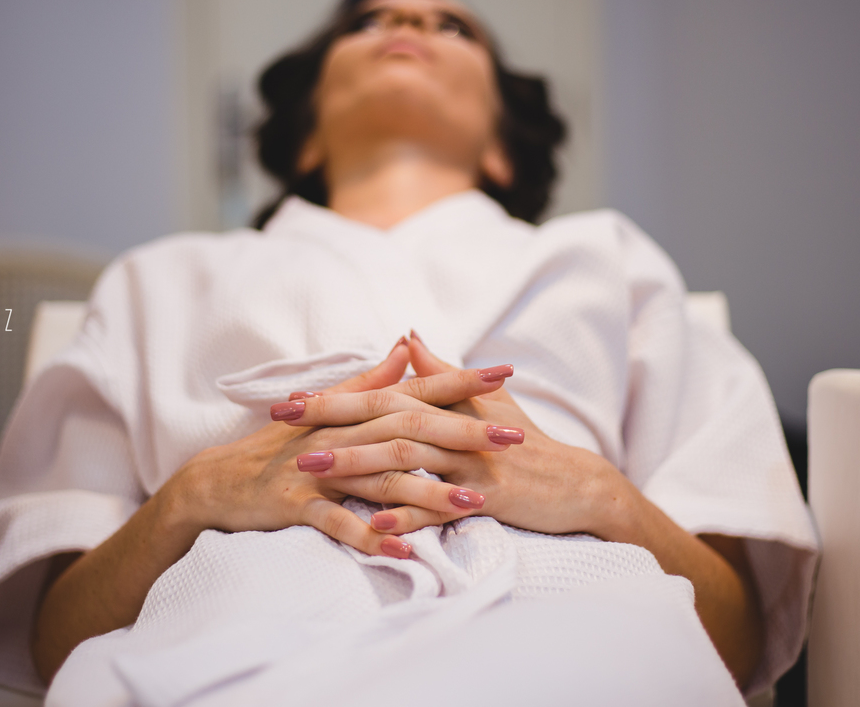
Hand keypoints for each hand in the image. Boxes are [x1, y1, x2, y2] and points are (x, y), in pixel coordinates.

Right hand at [164, 338, 513, 558]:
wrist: (217, 480)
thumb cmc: (278, 446)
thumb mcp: (325, 408)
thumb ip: (370, 382)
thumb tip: (406, 346)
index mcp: (353, 412)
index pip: (414, 390)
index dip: (459, 382)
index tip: (505, 374)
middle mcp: (341, 435)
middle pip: (409, 431)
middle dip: (464, 434)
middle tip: (514, 439)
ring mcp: (319, 471)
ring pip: (381, 479)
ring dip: (429, 492)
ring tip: (474, 503)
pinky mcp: (297, 505)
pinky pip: (338, 523)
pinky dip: (370, 536)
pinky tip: (404, 549)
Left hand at [295, 331, 638, 538]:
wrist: (577, 484)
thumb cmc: (525, 444)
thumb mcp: (484, 403)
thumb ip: (439, 373)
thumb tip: (404, 336)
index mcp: (447, 406)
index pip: (382, 394)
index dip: (334, 396)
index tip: (288, 400)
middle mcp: (454, 430)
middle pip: (385, 418)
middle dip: (331, 420)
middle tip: (282, 424)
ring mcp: (469, 464)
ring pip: (405, 459)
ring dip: (356, 464)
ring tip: (311, 469)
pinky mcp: (488, 498)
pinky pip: (440, 510)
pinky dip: (405, 516)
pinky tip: (370, 523)